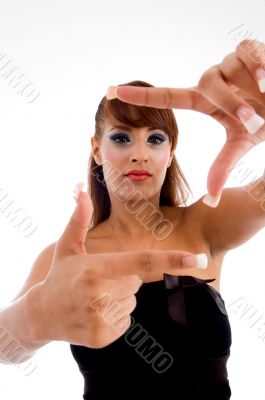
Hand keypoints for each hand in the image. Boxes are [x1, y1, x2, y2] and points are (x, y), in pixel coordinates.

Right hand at [31, 187, 204, 348]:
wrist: (40, 314)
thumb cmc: (59, 275)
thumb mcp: (67, 246)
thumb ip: (79, 219)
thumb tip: (81, 191)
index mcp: (96, 268)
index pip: (141, 261)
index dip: (171, 259)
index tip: (197, 258)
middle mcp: (99, 294)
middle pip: (136, 283)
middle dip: (123, 280)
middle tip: (97, 282)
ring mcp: (100, 318)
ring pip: (131, 303)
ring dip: (118, 299)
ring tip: (93, 299)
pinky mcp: (102, 336)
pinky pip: (125, 322)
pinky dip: (114, 317)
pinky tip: (93, 314)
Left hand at [106, 39, 264, 205]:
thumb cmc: (262, 121)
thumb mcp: (241, 142)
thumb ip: (223, 166)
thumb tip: (210, 202)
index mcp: (204, 101)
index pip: (168, 97)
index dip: (142, 97)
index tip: (112, 92)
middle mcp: (212, 82)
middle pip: (208, 85)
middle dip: (231, 103)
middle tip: (251, 120)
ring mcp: (228, 65)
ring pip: (227, 70)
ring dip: (246, 90)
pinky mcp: (248, 49)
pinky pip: (246, 51)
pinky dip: (259, 65)